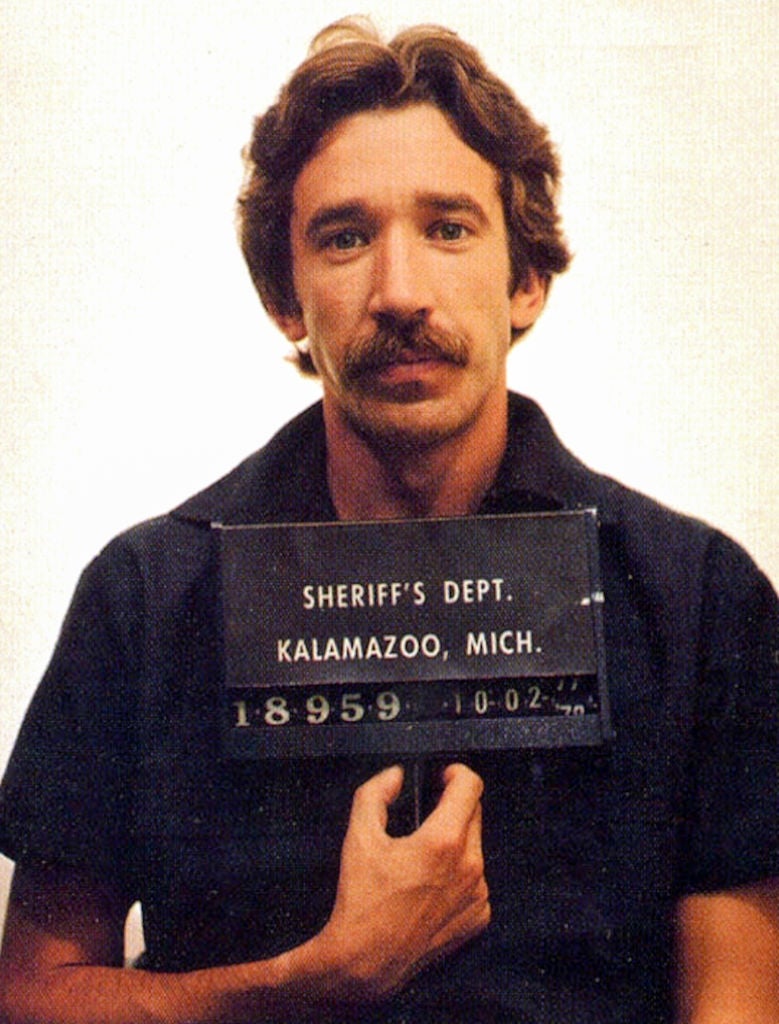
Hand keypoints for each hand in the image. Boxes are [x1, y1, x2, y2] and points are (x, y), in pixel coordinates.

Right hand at [315, 762, 489, 1001]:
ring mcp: (477, 893)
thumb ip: (375, 793)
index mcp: (443, 841)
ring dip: (456, 842)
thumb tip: (396, 775)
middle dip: (452, 807)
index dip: (455, 773)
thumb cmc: (362, 901)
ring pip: (475, 847)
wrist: (366, 962)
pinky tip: (431, 886)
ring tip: (422, 859)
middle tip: (424, 817)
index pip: (470, 785)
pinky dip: (459, 875)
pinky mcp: (479, 917)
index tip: (443, 777)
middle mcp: (469, 865)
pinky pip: (476, 880)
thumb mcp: (359, 836)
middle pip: (474, 813)